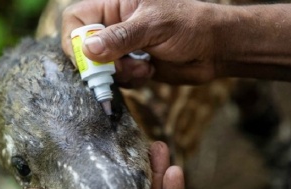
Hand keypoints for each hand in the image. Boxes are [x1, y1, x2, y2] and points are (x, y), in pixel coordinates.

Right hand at [62, 0, 216, 84]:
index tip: (89, 58)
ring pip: (100, 66)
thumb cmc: (189, 25)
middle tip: (120, 67)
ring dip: (119, 73)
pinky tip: (149, 70)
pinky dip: (130, 79)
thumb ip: (120, 37)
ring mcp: (121, 46)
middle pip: (83, 47)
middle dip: (100, 63)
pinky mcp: (130, 64)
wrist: (215, 48)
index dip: (74, 40)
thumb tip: (88, 49)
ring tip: (144, 67)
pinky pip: (116, 78)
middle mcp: (113, 24)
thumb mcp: (153, 26)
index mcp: (113, 4)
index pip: (75, 19)